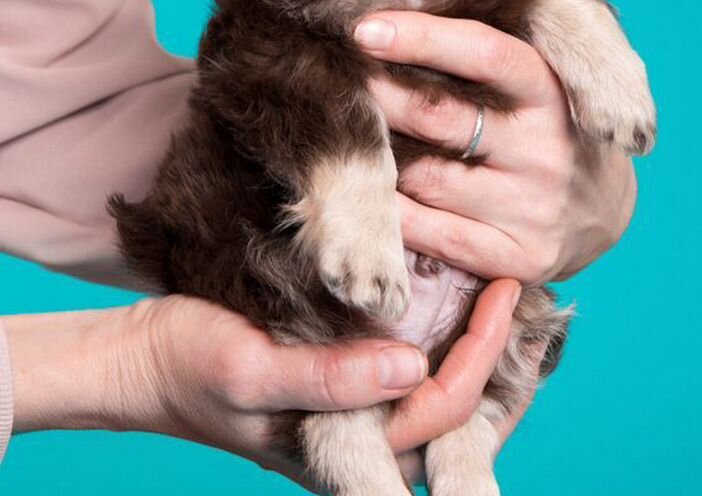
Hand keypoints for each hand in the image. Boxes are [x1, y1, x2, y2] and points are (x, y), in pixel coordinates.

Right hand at [3, 280, 520, 491]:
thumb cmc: (189, 365)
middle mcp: (361, 438)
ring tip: (501, 288)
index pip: (442, 412)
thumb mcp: (251, 369)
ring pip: (438, 391)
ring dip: (475, 344)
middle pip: (455, 413)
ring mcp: (354, 410)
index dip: (482, 356)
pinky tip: (457, 295)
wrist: (147, 356)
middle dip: (498, 356)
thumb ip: (328, 379)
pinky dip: (441, 332)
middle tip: (520, 287)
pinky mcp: (343, 378)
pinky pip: (408, 365)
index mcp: (345, 451)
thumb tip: (412, 369)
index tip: (505, 290)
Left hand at [355, 11, 637, 283]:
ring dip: (373, 154)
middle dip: (377, 93)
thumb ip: (491, 54)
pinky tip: (363, 190)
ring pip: (424, 176)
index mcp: (553, 93)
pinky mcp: (516, 257)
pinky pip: (430, 232)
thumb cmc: (553, 129)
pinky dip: (389, 212)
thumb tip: (400, 19)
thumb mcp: (543, 82)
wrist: (603, 214)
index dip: (421, 38)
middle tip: (329, 77)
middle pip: (441, 115)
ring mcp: (531, 208)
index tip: (363, 28)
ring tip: (337, 131)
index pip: (486, 54)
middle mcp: (546, 150)